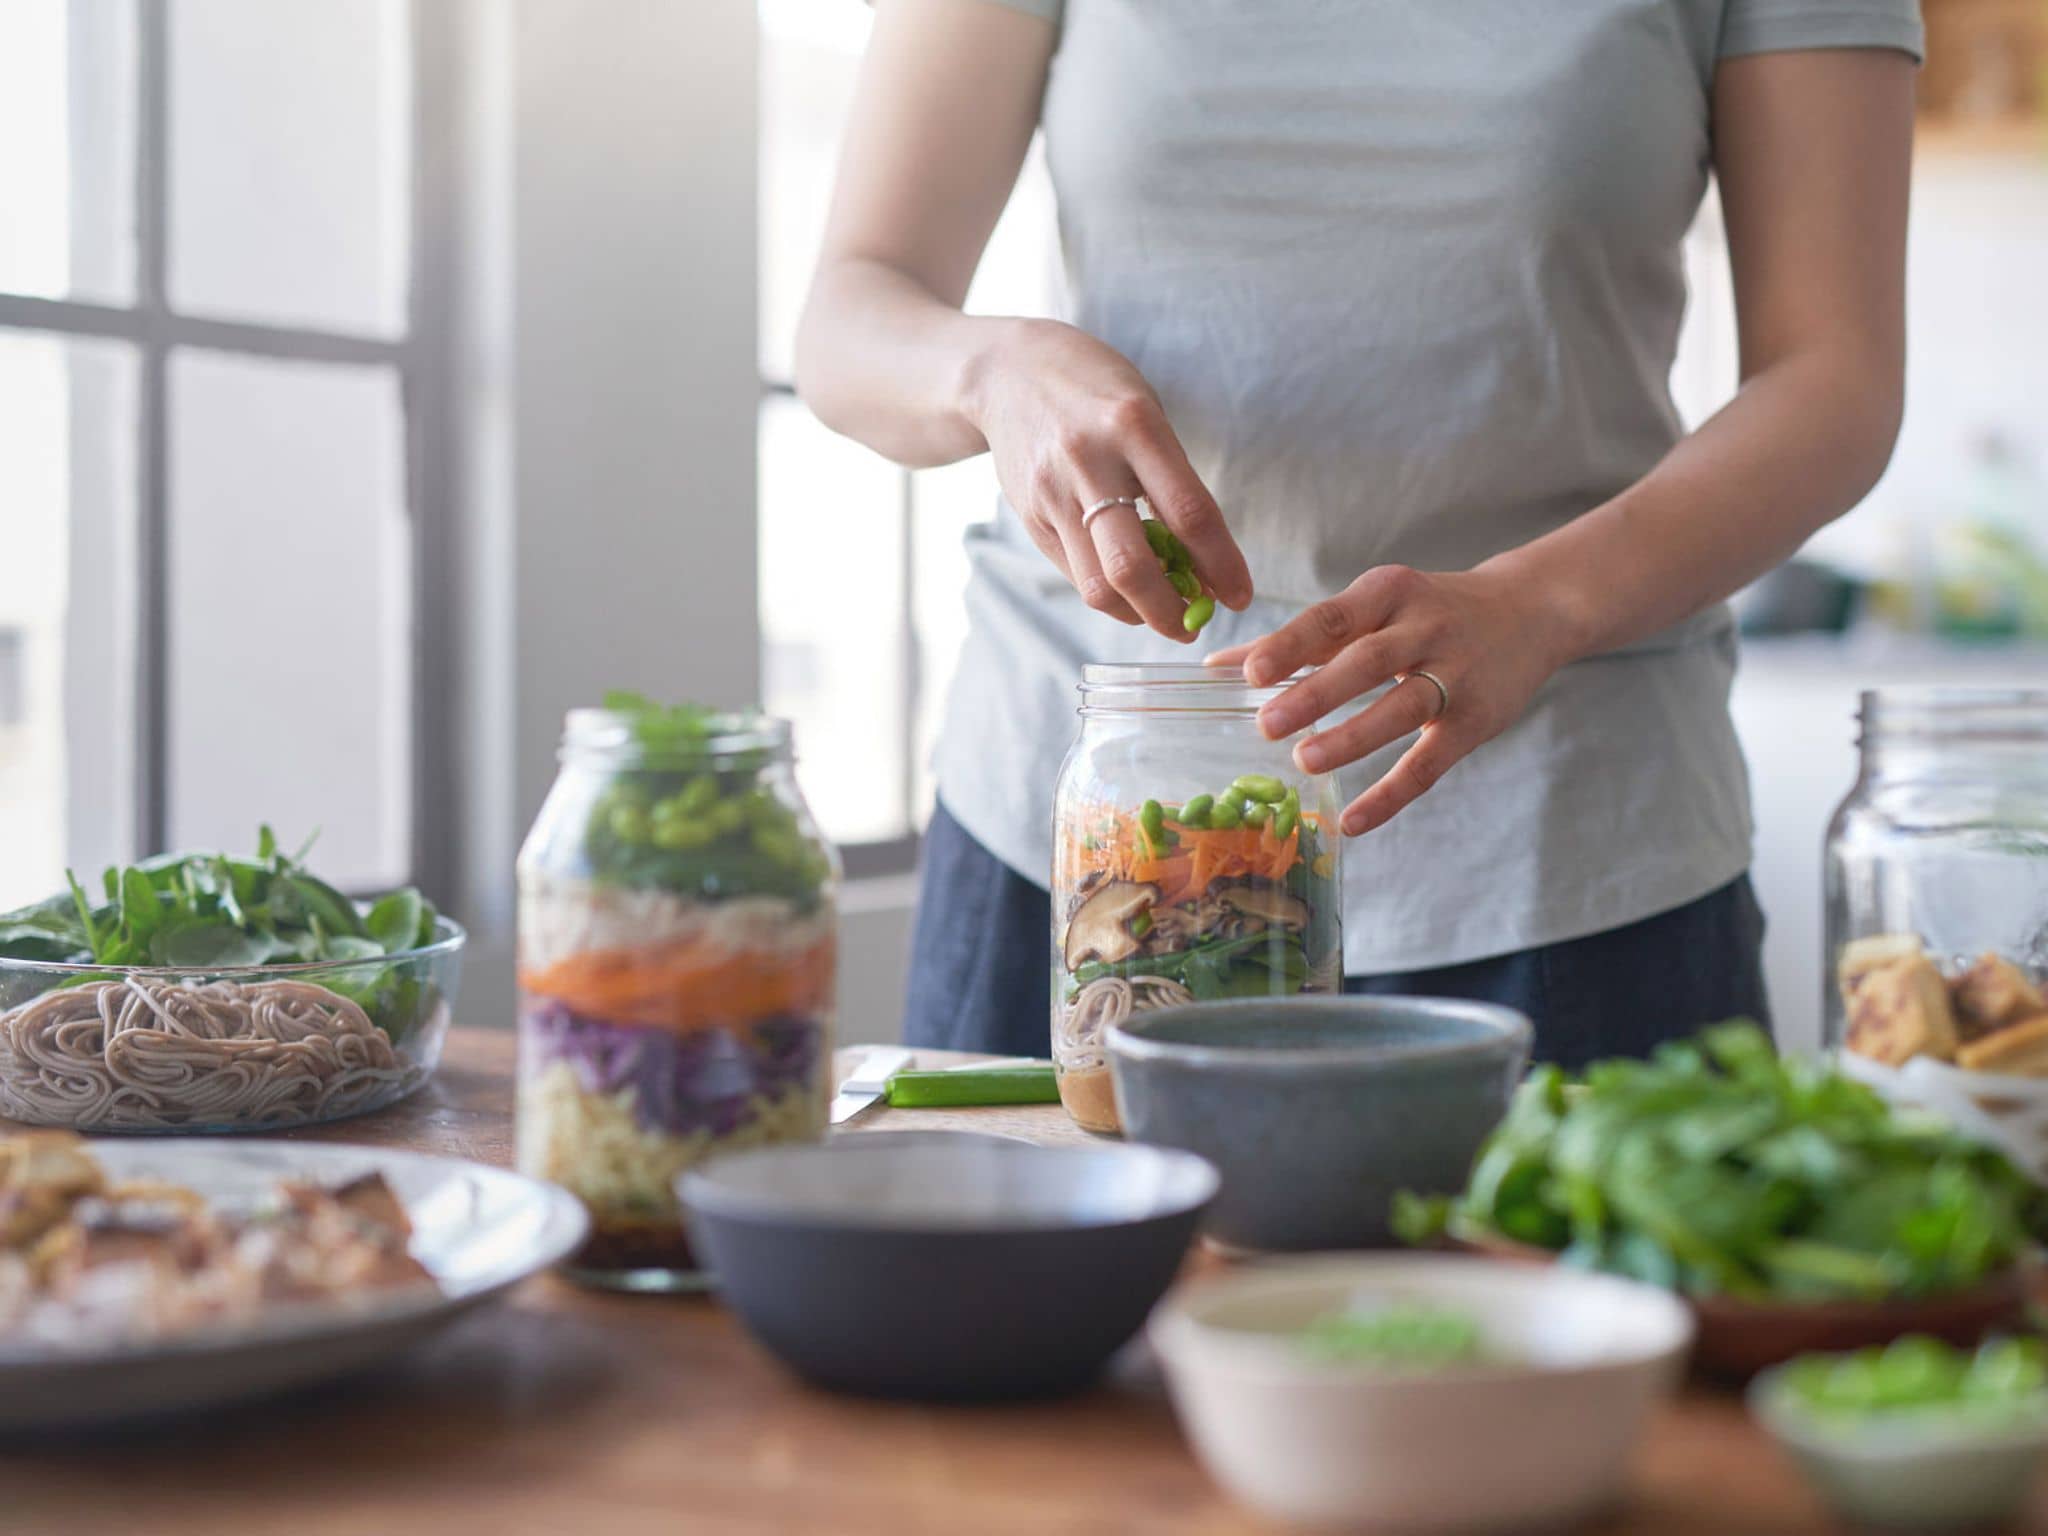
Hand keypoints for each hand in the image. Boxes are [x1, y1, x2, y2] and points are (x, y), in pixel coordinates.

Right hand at [965, 319, 1252, 639]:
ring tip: (1161, 610)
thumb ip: (1173, 482)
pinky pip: (1075, 574)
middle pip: (1132, 566)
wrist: (1006, 372)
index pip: (1189, 514)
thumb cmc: (1096, 393)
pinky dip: (1109, 592)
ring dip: (1137, 613)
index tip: (1240, 595)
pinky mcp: (1029, 517)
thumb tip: (1207, 564)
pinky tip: (1126, 585)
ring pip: (1097, 585)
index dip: (1221, 565)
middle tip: (1193, 623)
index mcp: (1133, 426)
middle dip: (1170, 611)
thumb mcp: (1146, 414)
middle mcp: (1088, 462)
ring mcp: (1051, 493)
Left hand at [1209, 565, 1580, 835]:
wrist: (1530, 612)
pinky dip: (1391, 793)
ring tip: (1305, 761)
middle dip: (1315, 692)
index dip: (1292, 644)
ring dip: (1352, 737)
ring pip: (1401, 708)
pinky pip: (1430, 761)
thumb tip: (1215, 666)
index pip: (1333, 617)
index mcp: (1388, 593)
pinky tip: (1352, 820)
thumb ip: (1299, 640)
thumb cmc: (1426, 613)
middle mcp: (1425, 627)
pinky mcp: (1476, 720)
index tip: (1250, 672)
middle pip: (1367, 662)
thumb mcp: (1372, 609)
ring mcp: (1455, 674)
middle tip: (1266, 724)